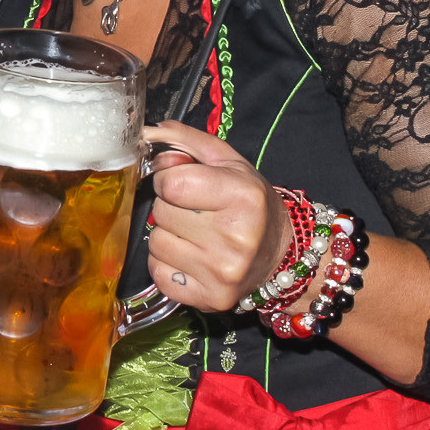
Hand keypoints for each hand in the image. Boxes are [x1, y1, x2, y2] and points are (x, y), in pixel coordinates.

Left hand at [145, 120, 290, 312]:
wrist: (282, 255)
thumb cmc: (251, 205)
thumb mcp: (229, 163)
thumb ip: (186, 141)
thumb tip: (147, 131)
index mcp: (242, 196)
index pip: (170, 183)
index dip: (169, 179)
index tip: (184, 183)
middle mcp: (235, 237)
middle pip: (161, 212)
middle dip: (171, 206)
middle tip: (197, 211)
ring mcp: (223, 271)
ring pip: (156, 242)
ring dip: (168, 235)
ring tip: (196, 234)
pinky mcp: (210, 298)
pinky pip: (158, 273)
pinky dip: (167, 263)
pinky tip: (191, 257)